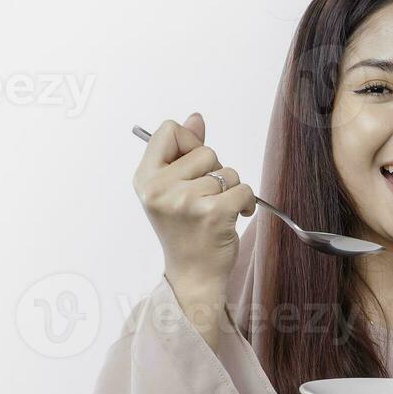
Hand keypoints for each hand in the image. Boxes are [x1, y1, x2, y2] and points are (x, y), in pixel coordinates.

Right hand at [132, 113, 255, 299]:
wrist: (193, 275)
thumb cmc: (184, 231)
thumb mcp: (172, 189)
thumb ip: (183, 151)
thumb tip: (195, 118)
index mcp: (145, 178)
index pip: (169, 130)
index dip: (188, 144)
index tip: (192, 168)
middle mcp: (160, 188)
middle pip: (205, 151)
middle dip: (213, 172)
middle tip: (203, 200)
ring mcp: (186, 201)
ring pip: (228, 172)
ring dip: (230, 190)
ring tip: (216, 211)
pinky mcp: (214, 214)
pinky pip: (244, 189)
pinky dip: (247, 202)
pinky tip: (235, 217)